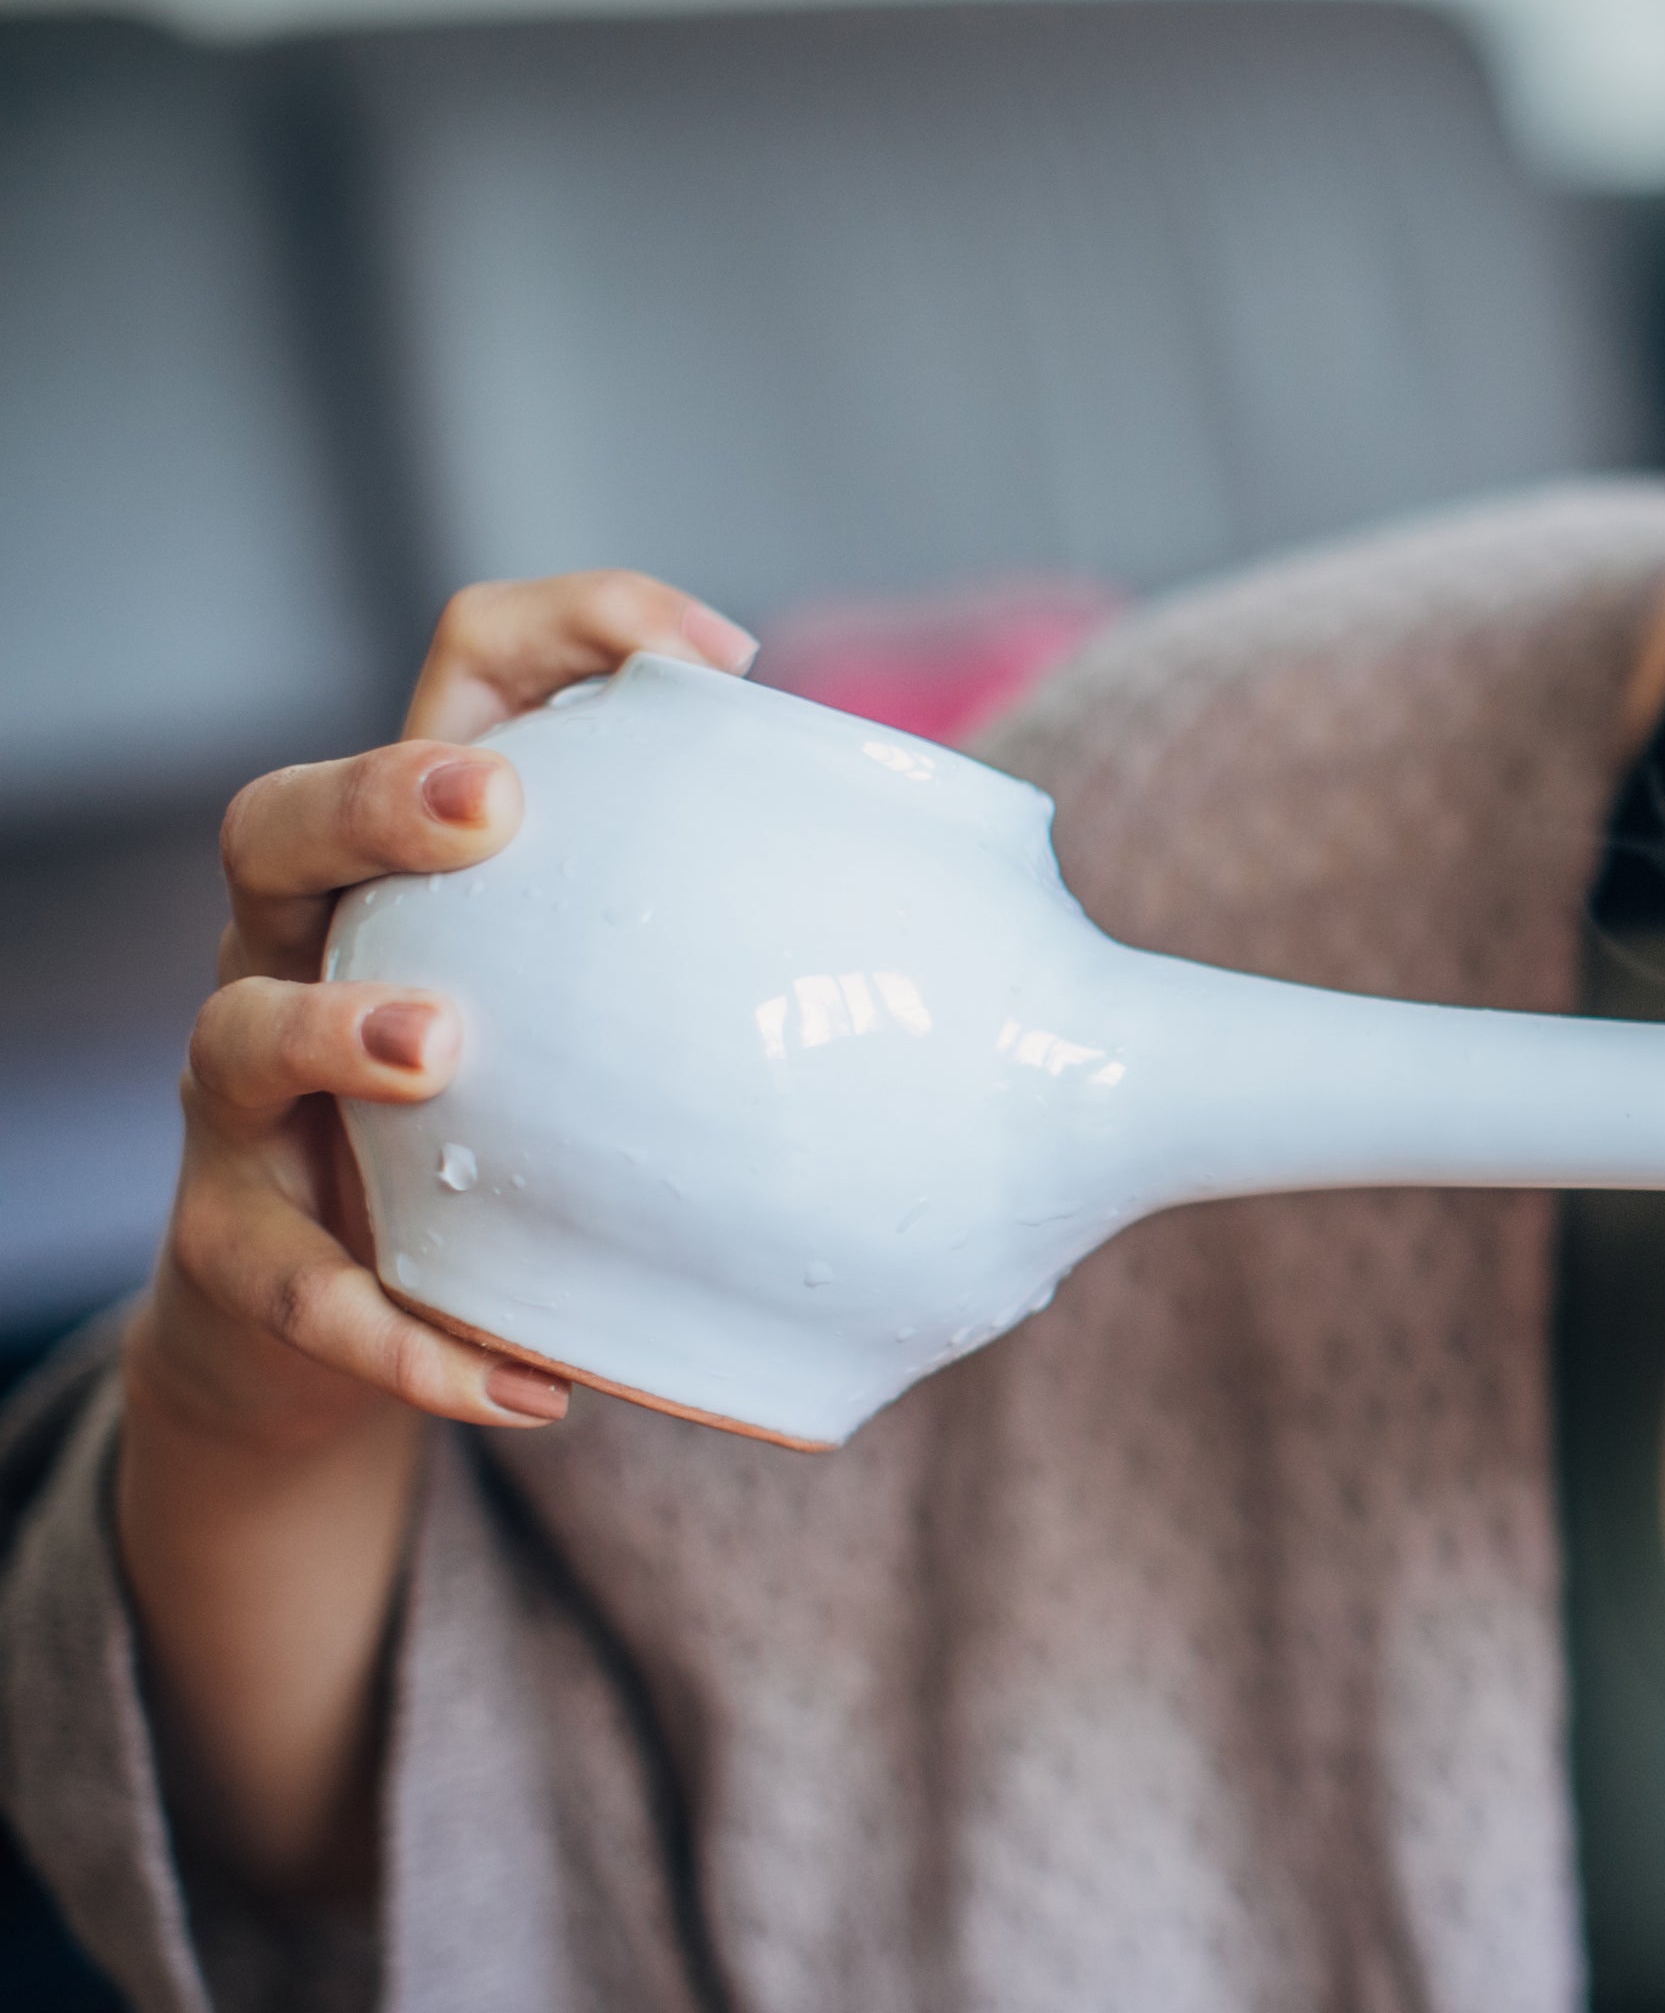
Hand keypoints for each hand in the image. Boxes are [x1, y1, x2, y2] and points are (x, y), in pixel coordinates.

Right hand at [126, 573, 759, 1448]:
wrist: (344, 1334)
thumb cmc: (533, 1143)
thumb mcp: (634, 1037)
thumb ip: (791, 993)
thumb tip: (1083, 1022)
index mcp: (426, 870)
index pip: (464, 678)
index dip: (567, 628)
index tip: (717, 657)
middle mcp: (305, 953)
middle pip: (279, 821)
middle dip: (375, 795)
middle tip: (489, 808)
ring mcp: (248, 1105)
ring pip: (234, 1034)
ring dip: (329, 1033)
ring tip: (433, 1054)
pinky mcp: (239, 1256)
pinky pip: (303, 1297)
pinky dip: (409, 1341)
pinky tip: (530, 1384)